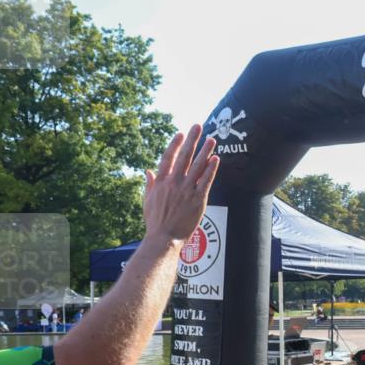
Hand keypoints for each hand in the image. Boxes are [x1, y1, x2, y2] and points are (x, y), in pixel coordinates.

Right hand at [143, 124, 219, 243]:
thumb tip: (148, 171)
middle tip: (198, 126)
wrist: (164, 238)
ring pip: (198, 165)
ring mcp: (186, 190)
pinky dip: (211, 169)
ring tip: (211, 139)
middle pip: (185, 156)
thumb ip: (150, 184)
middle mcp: (174, 182)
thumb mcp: (148, 201)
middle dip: (192, 140)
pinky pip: (206, 180)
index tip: (181, 133)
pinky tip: (216, 158)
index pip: (168, 157)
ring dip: (205, 150)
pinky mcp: (198, 199)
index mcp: (161, 182)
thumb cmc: (155, 222)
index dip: (175, 144)